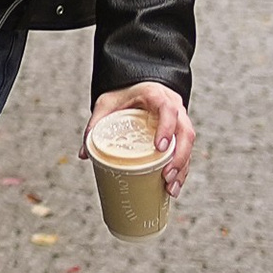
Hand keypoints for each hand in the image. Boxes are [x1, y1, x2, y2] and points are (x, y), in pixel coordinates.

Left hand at [87, 80, 193, 195]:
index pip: (168, 109)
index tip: (159, 148)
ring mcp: (180, 120)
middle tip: (166, 176)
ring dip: (182, 167)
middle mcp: (174, 106)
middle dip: (178, 157)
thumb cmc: (124, 93)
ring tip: (170, 188)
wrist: (137, 84)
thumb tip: (84, 154)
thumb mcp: (107, 103)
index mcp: (156, 95)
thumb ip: (96, 124)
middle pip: (185, 132)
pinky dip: (182, 169)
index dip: (166, 128)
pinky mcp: (180, 132)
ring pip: (188, 144)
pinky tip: (174, 186)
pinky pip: (186, 151)